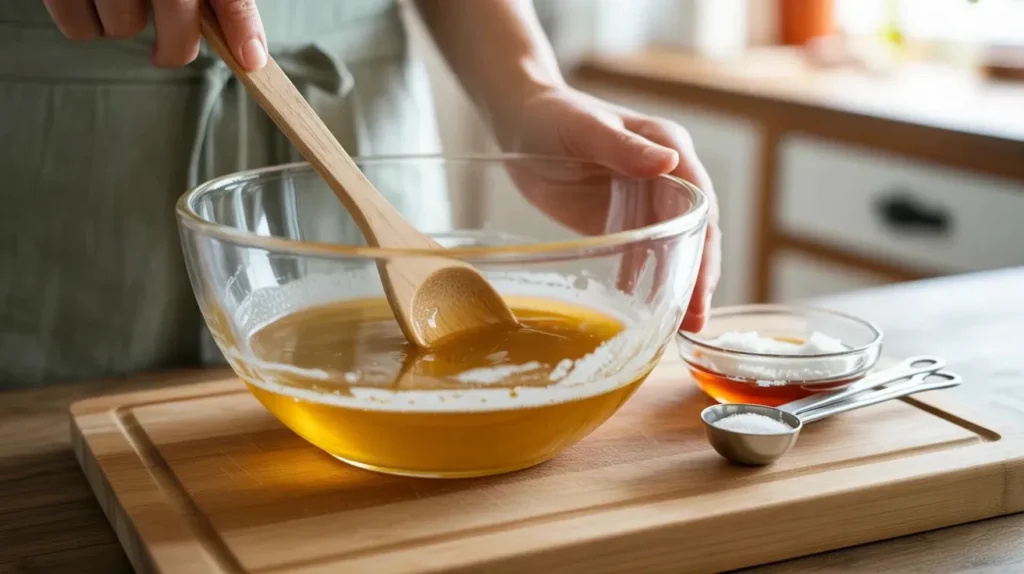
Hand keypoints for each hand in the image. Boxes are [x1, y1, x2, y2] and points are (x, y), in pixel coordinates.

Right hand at [43, 0, 267, 70]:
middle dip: (176, 48)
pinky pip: (81, 29)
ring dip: (124, 22)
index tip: (250, 59)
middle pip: (177, 29)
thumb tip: (244, 41)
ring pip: (125, 28)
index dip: (241, 29)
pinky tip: (92, 0)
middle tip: (169, 49)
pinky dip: (88, 24)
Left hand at [505, 87, 720, 332]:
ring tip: (682, 328)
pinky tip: (647, 312)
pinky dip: (649, 282)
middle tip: (695, 321)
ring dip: (680, 285)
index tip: (701, 285)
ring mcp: (647, 200)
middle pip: (694, 232)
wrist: (521, 120)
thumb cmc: (554, 115)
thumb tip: (669, 163)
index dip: (704, 246)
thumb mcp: (586, 130)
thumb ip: (625, 149)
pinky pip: (644, 254)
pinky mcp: (625, 219)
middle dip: (698, 276)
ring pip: (675, 247)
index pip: (698, 203)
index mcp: (668, 147)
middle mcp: (667, 176)